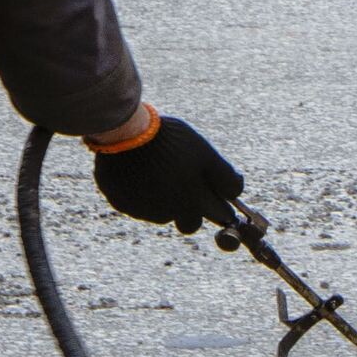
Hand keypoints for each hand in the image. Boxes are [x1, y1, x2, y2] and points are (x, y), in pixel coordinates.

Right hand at [89, 107, 242, 233]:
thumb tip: (236, 193)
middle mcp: (166, 214)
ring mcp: (141, 211)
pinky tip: (138, 169)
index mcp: (189, 204)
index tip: (215, 197)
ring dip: (162, 198)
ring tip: (157, 168)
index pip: (212, 218)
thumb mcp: (204, 153)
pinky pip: (135, 203)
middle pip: (186, 222)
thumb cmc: (170, 141)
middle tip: (184, 184)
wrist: (125, 134)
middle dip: (188, 208)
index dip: (216, 206)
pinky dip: (139, 191)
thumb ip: (224, 177)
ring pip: (159, 212)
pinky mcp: (120, 203)